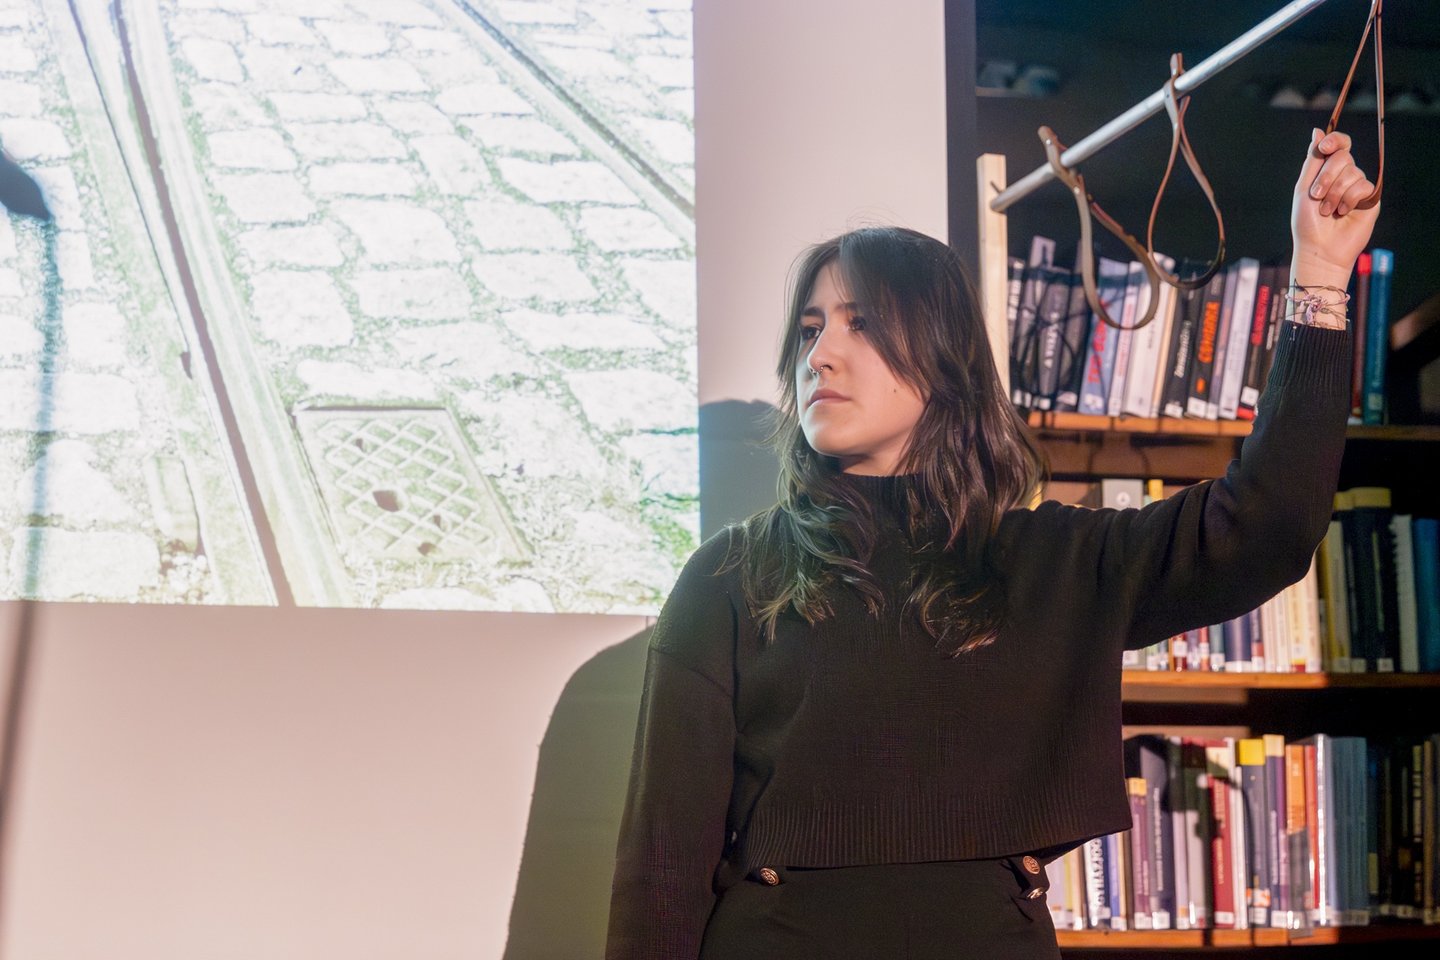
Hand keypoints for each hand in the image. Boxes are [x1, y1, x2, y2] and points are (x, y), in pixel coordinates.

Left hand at [1291, 128, 1379, 284]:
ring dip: (1334, 193)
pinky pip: (1363, 186)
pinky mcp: (1370, 198)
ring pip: (1353, 172)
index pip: (1340, 145)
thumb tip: (1318, 130)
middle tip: (1316, 196)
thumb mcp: (1303, 188)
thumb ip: (1312, 160)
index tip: (1325, 147)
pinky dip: (1348, 199)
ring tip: (1327, 210)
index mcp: (1328, 171)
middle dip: (1326, 177)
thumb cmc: (1307, 222)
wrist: (1319, 248)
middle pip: (1343, 156)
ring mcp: (1358, 186)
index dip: (1335, 140)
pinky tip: (1342, 213)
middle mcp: (1345, 176)